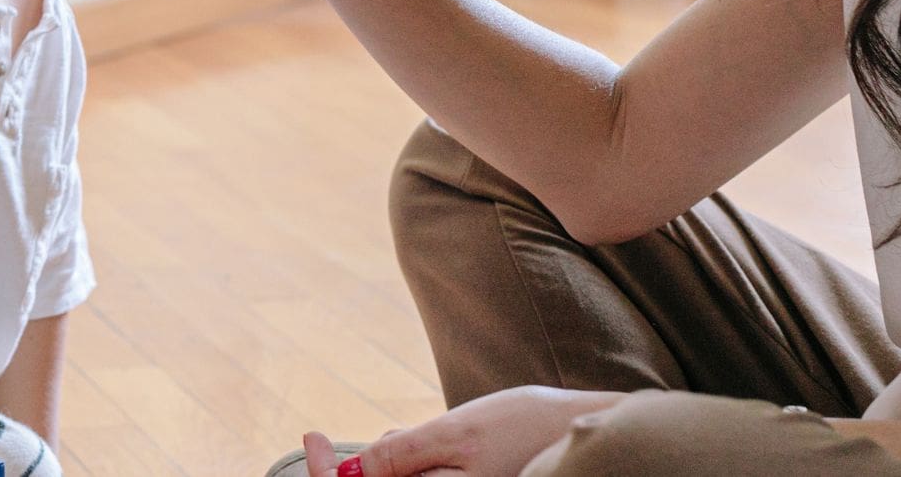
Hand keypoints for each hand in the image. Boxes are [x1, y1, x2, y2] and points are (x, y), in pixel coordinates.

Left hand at [307, 387, 626, 476]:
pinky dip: (406, 468)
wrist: (588, 433)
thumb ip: (403, 456)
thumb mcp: (456, 432)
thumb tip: (352, 473)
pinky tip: (416, 442)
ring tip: (397, 440)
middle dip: (351, 475)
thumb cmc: (529, 429)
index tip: (313, 439)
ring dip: (381, 469)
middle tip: (326, 442)